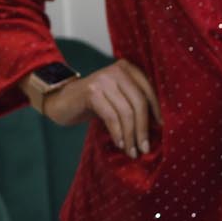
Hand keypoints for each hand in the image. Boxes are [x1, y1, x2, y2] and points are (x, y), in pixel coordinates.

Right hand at [40, 59, 160, 157]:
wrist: (61, 100)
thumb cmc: (93, 102)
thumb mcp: (116, 97)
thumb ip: (133, 102)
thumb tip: (157, 126)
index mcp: (127, 68)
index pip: (148, 90)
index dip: (156, 111)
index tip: (160, 129)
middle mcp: (116, 70)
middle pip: (139, 102)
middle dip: (143, 129)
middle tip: (144, 148)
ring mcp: (103, 79)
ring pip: (126, 112)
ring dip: (130, 136)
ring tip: (132, 151)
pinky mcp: (91, 92)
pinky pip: (111, 117)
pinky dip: (117, 133)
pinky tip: (119, 144)